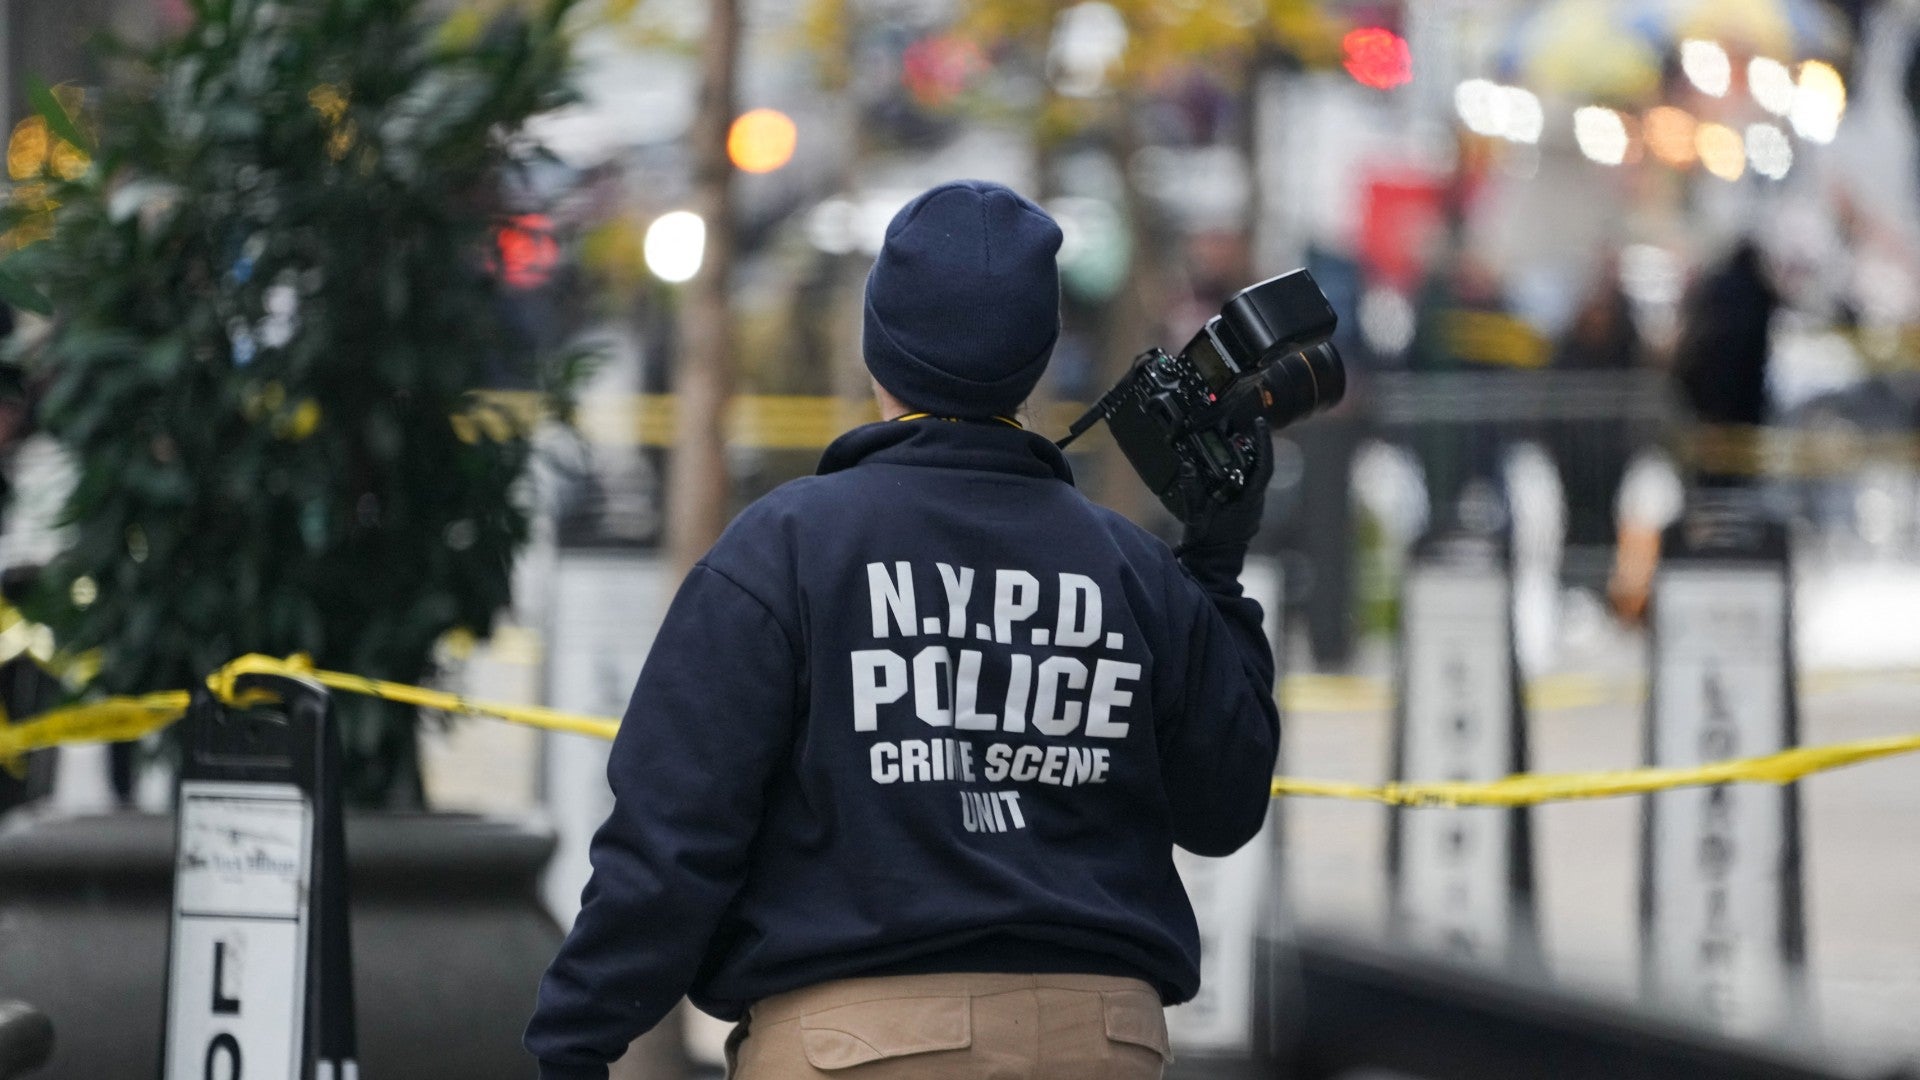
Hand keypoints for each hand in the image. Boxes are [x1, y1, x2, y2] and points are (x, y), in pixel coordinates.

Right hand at [1177, 417, 1272, 550]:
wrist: (1213, 564)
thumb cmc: (1207, 543)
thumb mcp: (1196, 514)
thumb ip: (1191, 490)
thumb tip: (1186, 466)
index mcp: (1248, 501)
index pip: (1264, 466)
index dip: (1264, 443)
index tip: (1260, 424)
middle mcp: (1255, 502)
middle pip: (1262, 466)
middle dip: (1256, 444)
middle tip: (1246, 425)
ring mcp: (1253, 506)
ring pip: (1256, 474)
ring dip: (1248, 457)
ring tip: (1236, 439)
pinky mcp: (1247, 509)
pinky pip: (1249, 483)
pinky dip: (1242, 470)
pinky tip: (1229, 463)